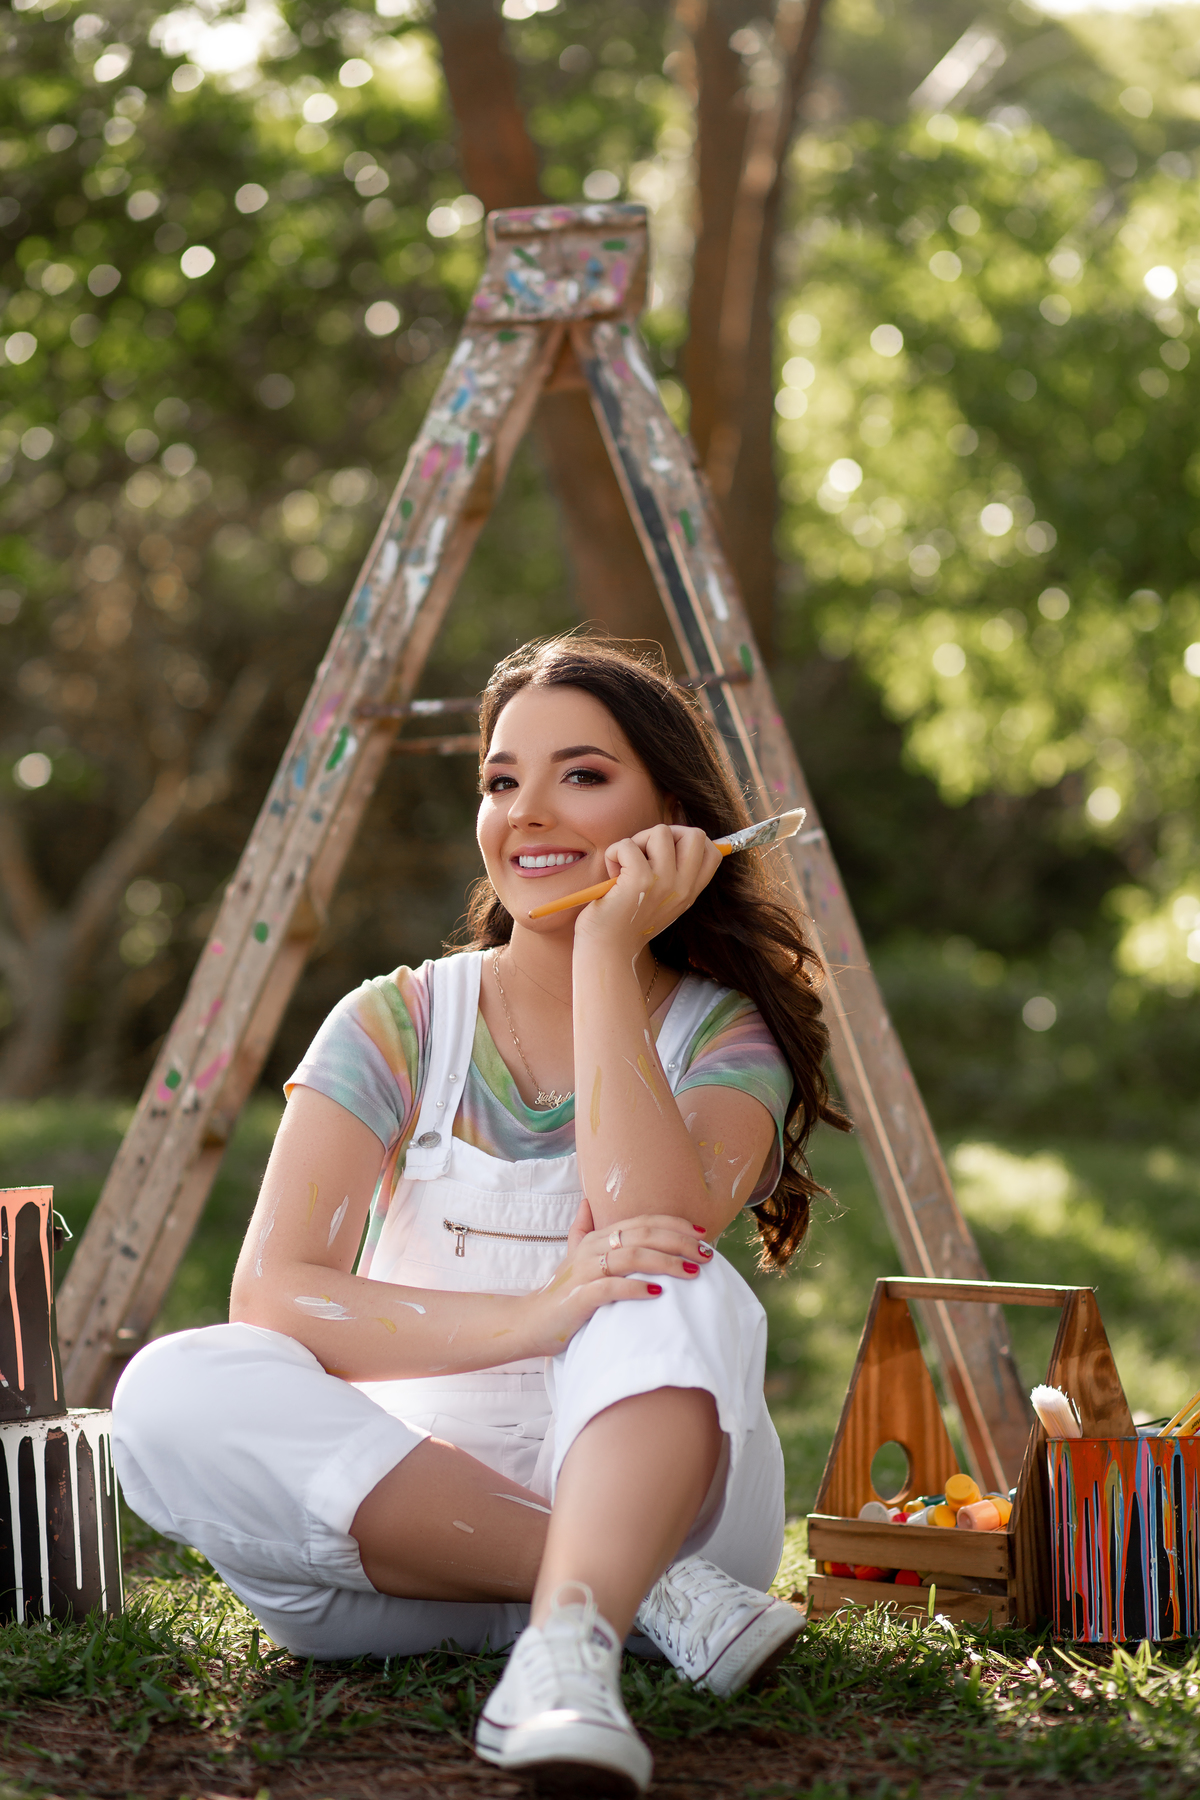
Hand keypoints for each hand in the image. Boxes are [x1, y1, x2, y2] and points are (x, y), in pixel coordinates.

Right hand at [518, 1213, 711, 1356]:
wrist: (531, 1322)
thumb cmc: (562, 1292)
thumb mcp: (573, 1256)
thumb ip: (583, 1229)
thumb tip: (586, 1202)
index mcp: (596, 1237)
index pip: (643, 1222)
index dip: (675, 1224)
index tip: (703, 1234)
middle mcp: (591, 1248)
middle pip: (642, 1235)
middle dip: (679, 1242)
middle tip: (706, 1255)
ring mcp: (585, 1271)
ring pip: (632, 1256)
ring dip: (666, 1263)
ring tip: (692, 1273)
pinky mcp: (581, 1296)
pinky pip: (612, 1287)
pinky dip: (637, 1287)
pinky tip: (658, 1292)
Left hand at [575, 823, 721, 952]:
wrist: (608, 951)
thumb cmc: (626, 921)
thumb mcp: (662, 900)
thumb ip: (673, 875)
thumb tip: (674, 836)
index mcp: (690, 892)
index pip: (712, 851)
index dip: (687, 841)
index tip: (664, 854)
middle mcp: (683, 887)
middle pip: (696, 834)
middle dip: (665, 834)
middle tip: (645, 853)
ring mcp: (664, 883)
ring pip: (660, 831)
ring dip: (636, 842)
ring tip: (625, 866)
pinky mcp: (640, 880)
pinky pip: (628, 845)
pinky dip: (614, 853)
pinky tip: (612, 875)